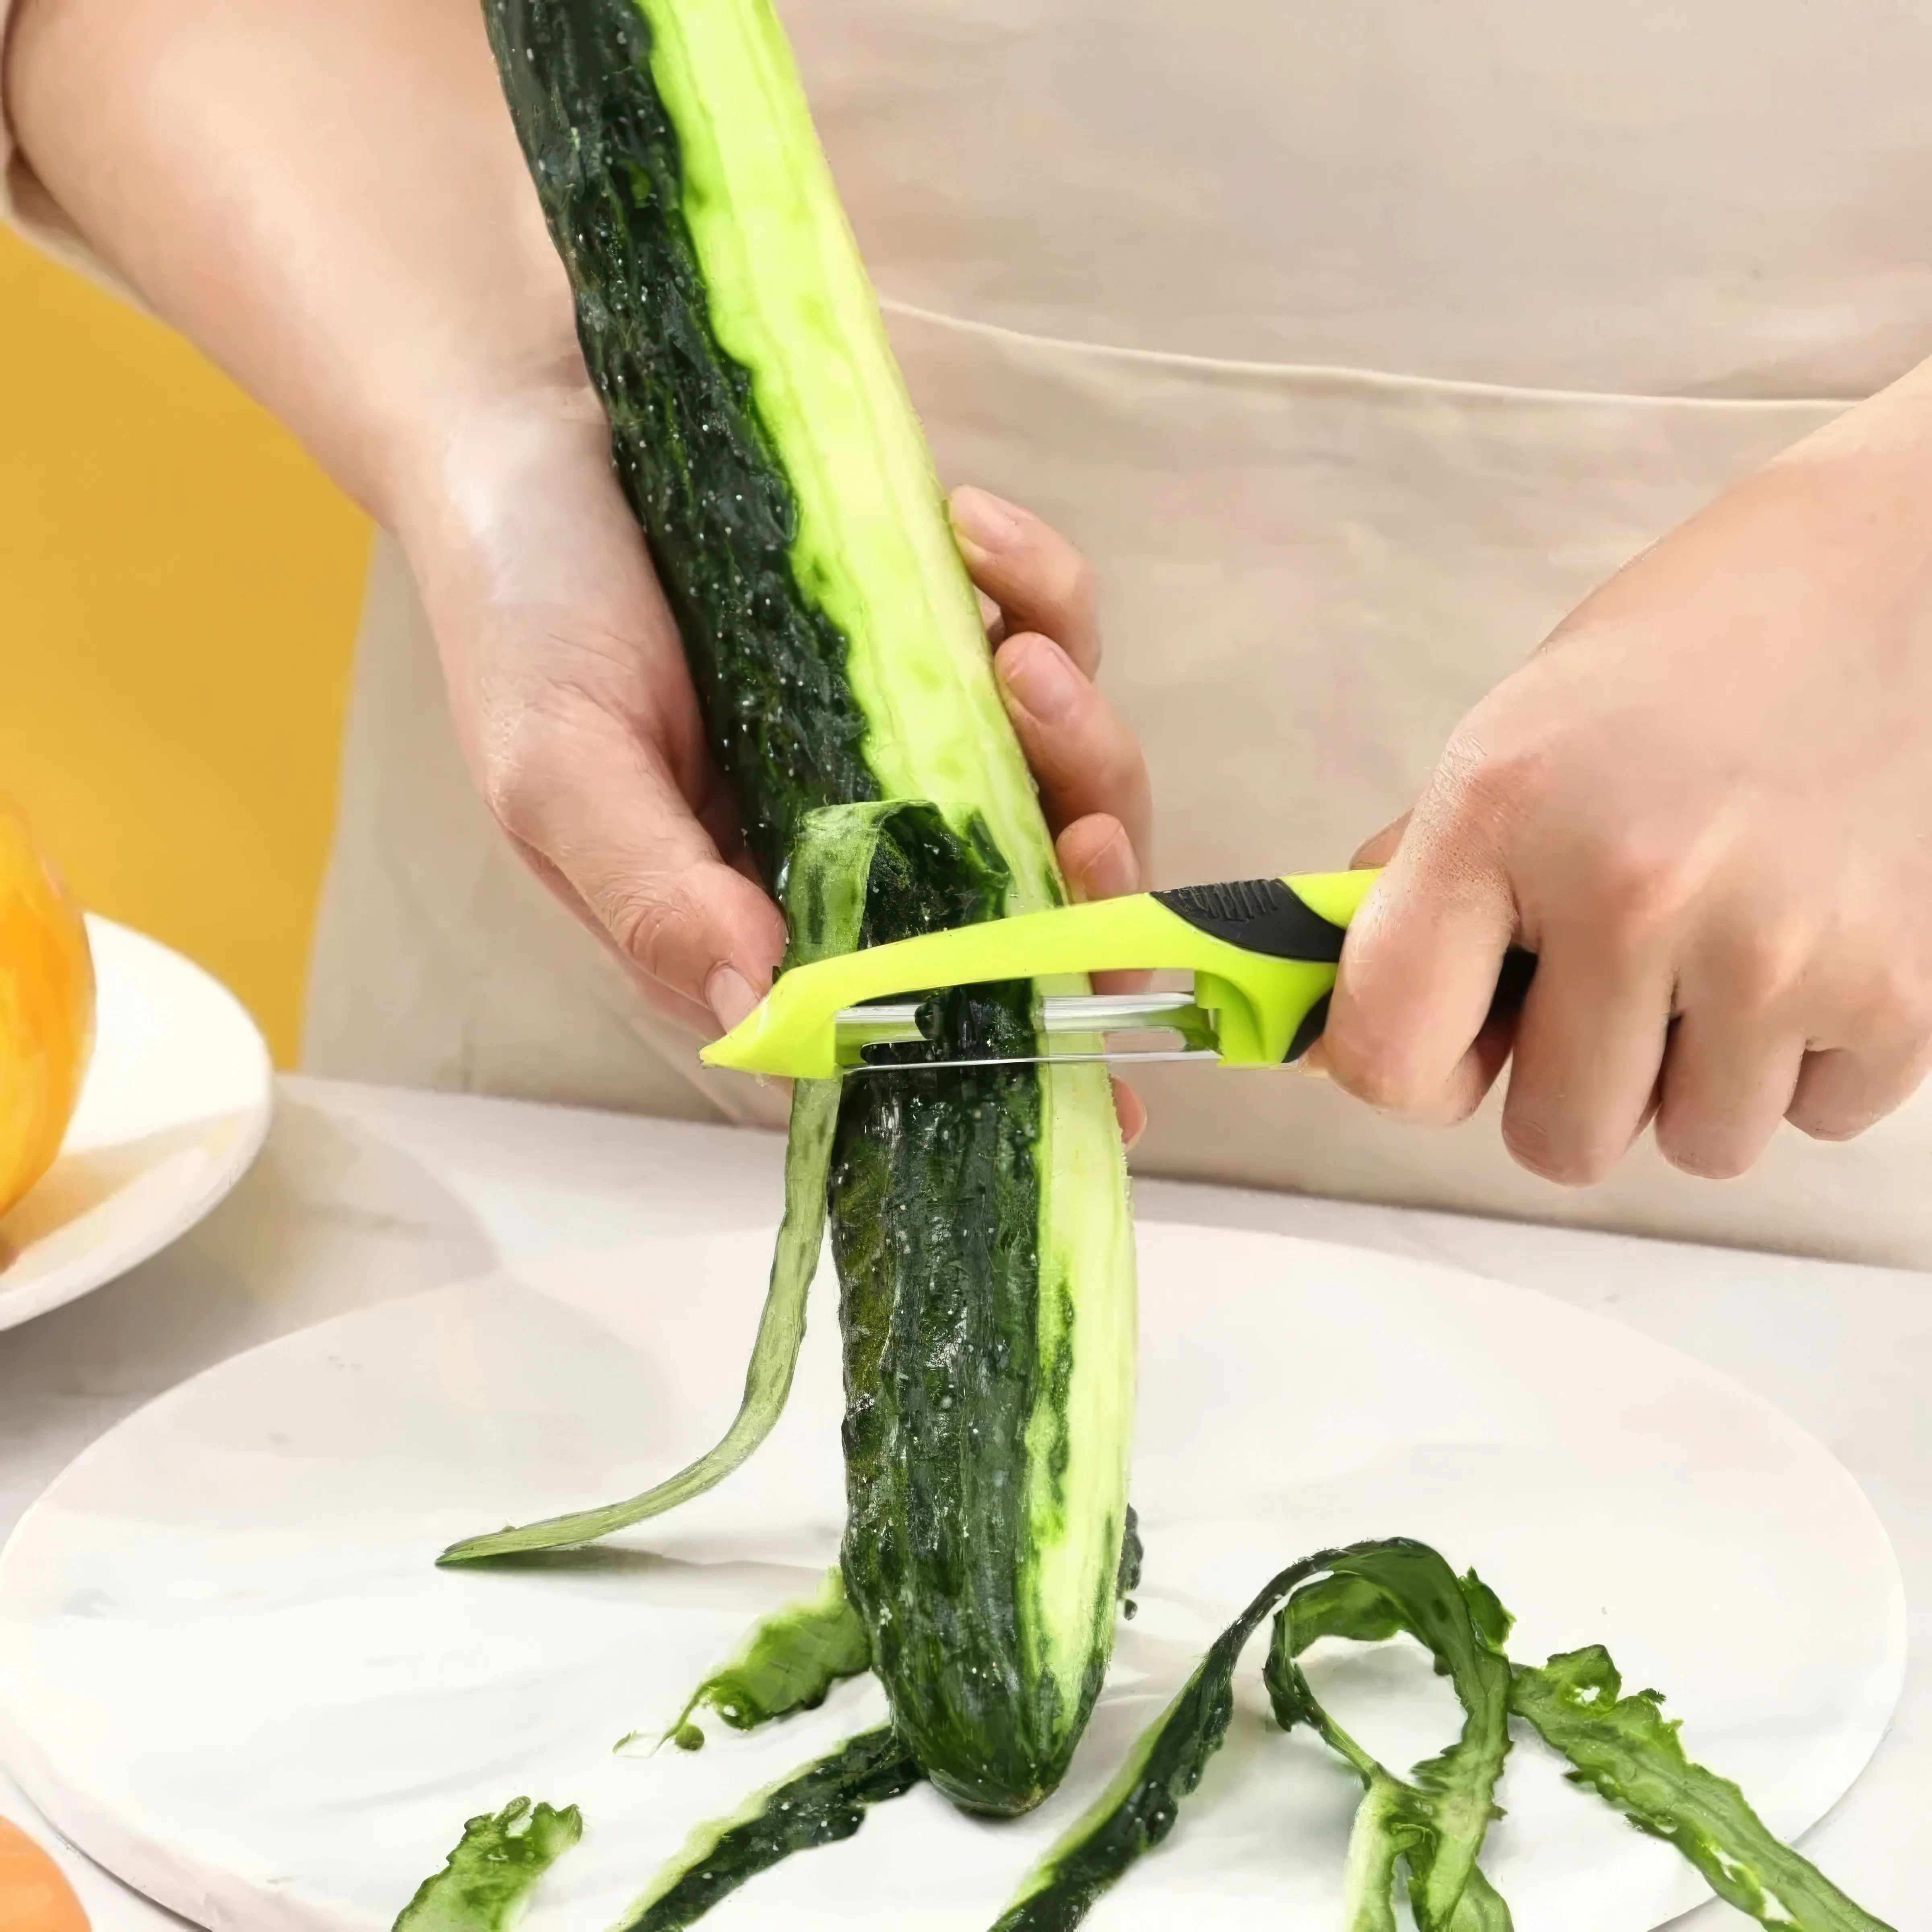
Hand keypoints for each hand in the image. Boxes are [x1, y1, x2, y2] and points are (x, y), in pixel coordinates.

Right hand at [401, 409, 1151, 1076]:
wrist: (528, 431)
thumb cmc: (524, 615)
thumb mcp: (560, 775)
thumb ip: (656, 898)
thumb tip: (758, 1009)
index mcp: (763, 919)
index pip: (910, 1022)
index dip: (1017, 1046)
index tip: (1090, 1035)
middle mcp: (854, 848)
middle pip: (1025, 910)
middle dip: (1084, 890)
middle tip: (1085, 831)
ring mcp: (906, 740)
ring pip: (1060, 779)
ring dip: (1075, 730)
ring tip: (1020, 651)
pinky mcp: (933, 635)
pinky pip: (1041, 631)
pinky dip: (1039, 588)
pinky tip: (972, 529)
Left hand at [1320, 367, 1931, 1183]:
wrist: (1903, 578)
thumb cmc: (1692, 656)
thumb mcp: (1514, 739)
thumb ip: (1424, 889)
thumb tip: (1339, 1028)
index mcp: (1502, 814)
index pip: (1389, 1059)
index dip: (1409, 1074)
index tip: (1450, 1039)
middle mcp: (1636, 890)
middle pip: (1555, 1144)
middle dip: (1572, 1085)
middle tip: (1610, 981)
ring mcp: (1778, 952)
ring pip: (1696, 1147)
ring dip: (1695, 1080)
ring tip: (1718, 949)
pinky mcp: (1903, 995)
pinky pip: (1814, 1119)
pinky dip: (1805, 1059)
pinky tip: (1807, 941)